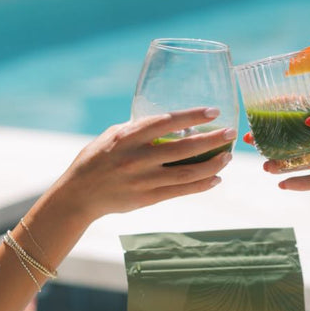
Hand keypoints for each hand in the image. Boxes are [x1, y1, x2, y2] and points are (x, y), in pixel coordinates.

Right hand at [57, 107, 235, 221]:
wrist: (78, 194)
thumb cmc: (96, 159)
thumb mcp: (112, 136)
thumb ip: (138, 130)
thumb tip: (169, 122)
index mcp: (128, 136)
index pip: (166, 122)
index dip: (192, 116)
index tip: (214, 112)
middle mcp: (137, 158)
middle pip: (184, 148)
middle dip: (212, 140)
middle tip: (231, 134)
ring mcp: (143, 180)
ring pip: (187, 173)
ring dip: (212, 165)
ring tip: (228, 157)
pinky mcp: (147, 198)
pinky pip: (180, 192)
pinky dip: (201, 186)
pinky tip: (216, 179)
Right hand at [247, 100, 309, 194]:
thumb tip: (308, 122)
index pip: (304, 110)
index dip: (281, 111)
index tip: (258, 110)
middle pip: (296, 138)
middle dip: (274, 140)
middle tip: (252, 141)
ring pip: (301, 160)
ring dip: (282, 163)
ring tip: (265, 165)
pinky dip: (298, 183)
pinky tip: (282, 183)